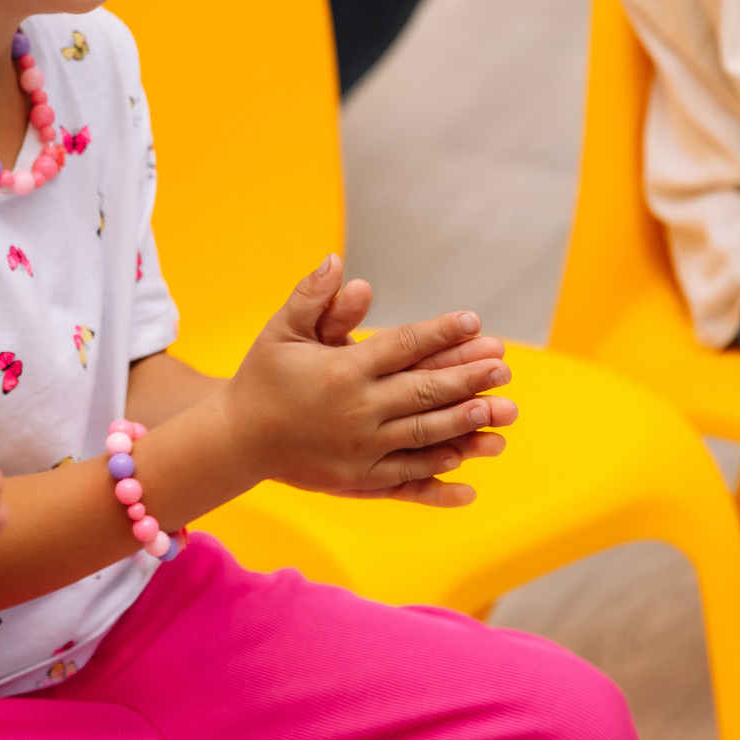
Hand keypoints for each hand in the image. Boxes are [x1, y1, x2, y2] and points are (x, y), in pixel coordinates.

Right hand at [223, 255, 512, 508]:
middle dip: (468, 377)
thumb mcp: (281, 331)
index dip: (442, 332)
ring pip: (424, 433)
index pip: (403, 345)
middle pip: (424, 390)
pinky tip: (467, 462)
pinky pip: (408, 473)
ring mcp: (360, 447)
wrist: (236, 439)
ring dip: (465, 421)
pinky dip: (439, 469)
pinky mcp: (359, 477)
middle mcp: (355, 409)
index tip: (474, 321)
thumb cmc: (262, 377)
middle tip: (503, 367)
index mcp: (341, 370)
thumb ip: (312, 297)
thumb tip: (337, 262)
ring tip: (499, 409)